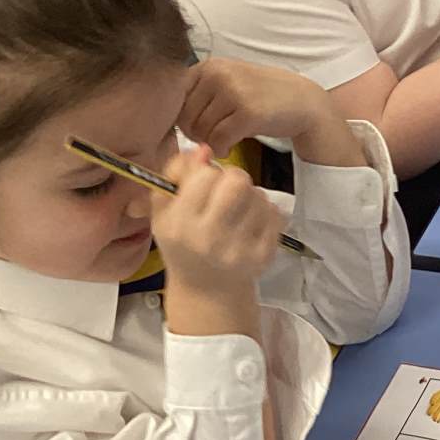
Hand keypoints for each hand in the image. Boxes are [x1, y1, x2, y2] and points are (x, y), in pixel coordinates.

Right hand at [154, 144, 281, 301]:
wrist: (207, 290)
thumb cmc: (183, 243)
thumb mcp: (164, 210)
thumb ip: (176, 173)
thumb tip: (204, 149)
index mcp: (180, 225)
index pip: (204, 176)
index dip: (206, 173)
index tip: (204, 185)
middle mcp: (209, 239)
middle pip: (238, 182)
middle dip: (233, 178)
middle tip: (226, 192)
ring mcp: (239, 250)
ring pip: (259, 196)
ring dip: (250, 196)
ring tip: (238, 211)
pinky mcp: (264, 256)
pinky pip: (275, 214)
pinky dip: (266, 212)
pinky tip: (252, 223)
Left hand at [180, 59, 365, 167]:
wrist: (303, 101)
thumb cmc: (262, 95)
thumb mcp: (228, 82)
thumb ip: (199, 93)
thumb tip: (165, 118)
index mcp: (210, 66)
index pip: (174, 96)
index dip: (179, 117)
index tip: (193, 126)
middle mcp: (219, 74)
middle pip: (184, 116)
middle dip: (194, 132)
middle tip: (211, 136)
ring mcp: (234, 92)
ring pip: (200, 130)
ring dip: (209, 142)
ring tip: (224, 139)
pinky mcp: (248, 113)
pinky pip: (218, 140)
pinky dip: (222, 149)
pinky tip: (230, 147)